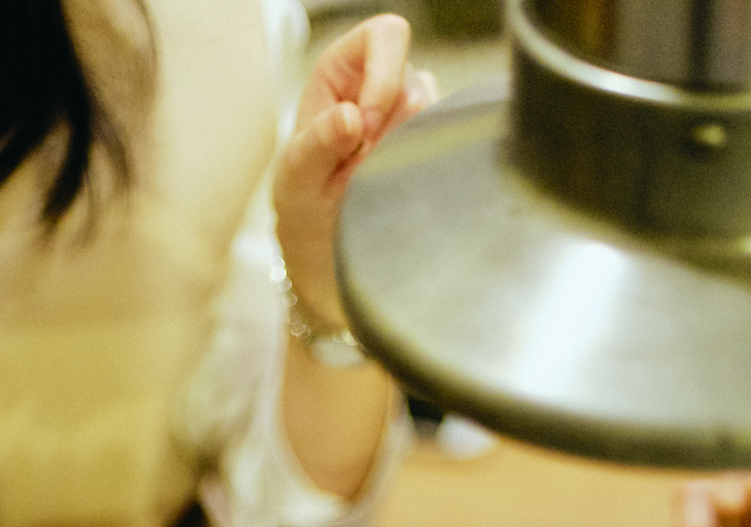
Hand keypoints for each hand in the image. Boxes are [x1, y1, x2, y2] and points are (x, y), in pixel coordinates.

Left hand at [273, 14, 436, 332]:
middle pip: (417, 76)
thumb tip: (351, 117)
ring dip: (410, 150)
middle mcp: (382, 90)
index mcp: (342, 75)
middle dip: (396, 123)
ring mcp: (414, 124)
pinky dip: (431, 168)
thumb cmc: (305, 213)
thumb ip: (317, 145)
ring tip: (377, 183)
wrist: (330, 266)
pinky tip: (402, 192)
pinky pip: (454, 148)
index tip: (365, 126)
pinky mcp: (436, 156)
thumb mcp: (297, 181)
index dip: (383, 73)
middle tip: (367, 165)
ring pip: (438, 114)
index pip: (383, 36)